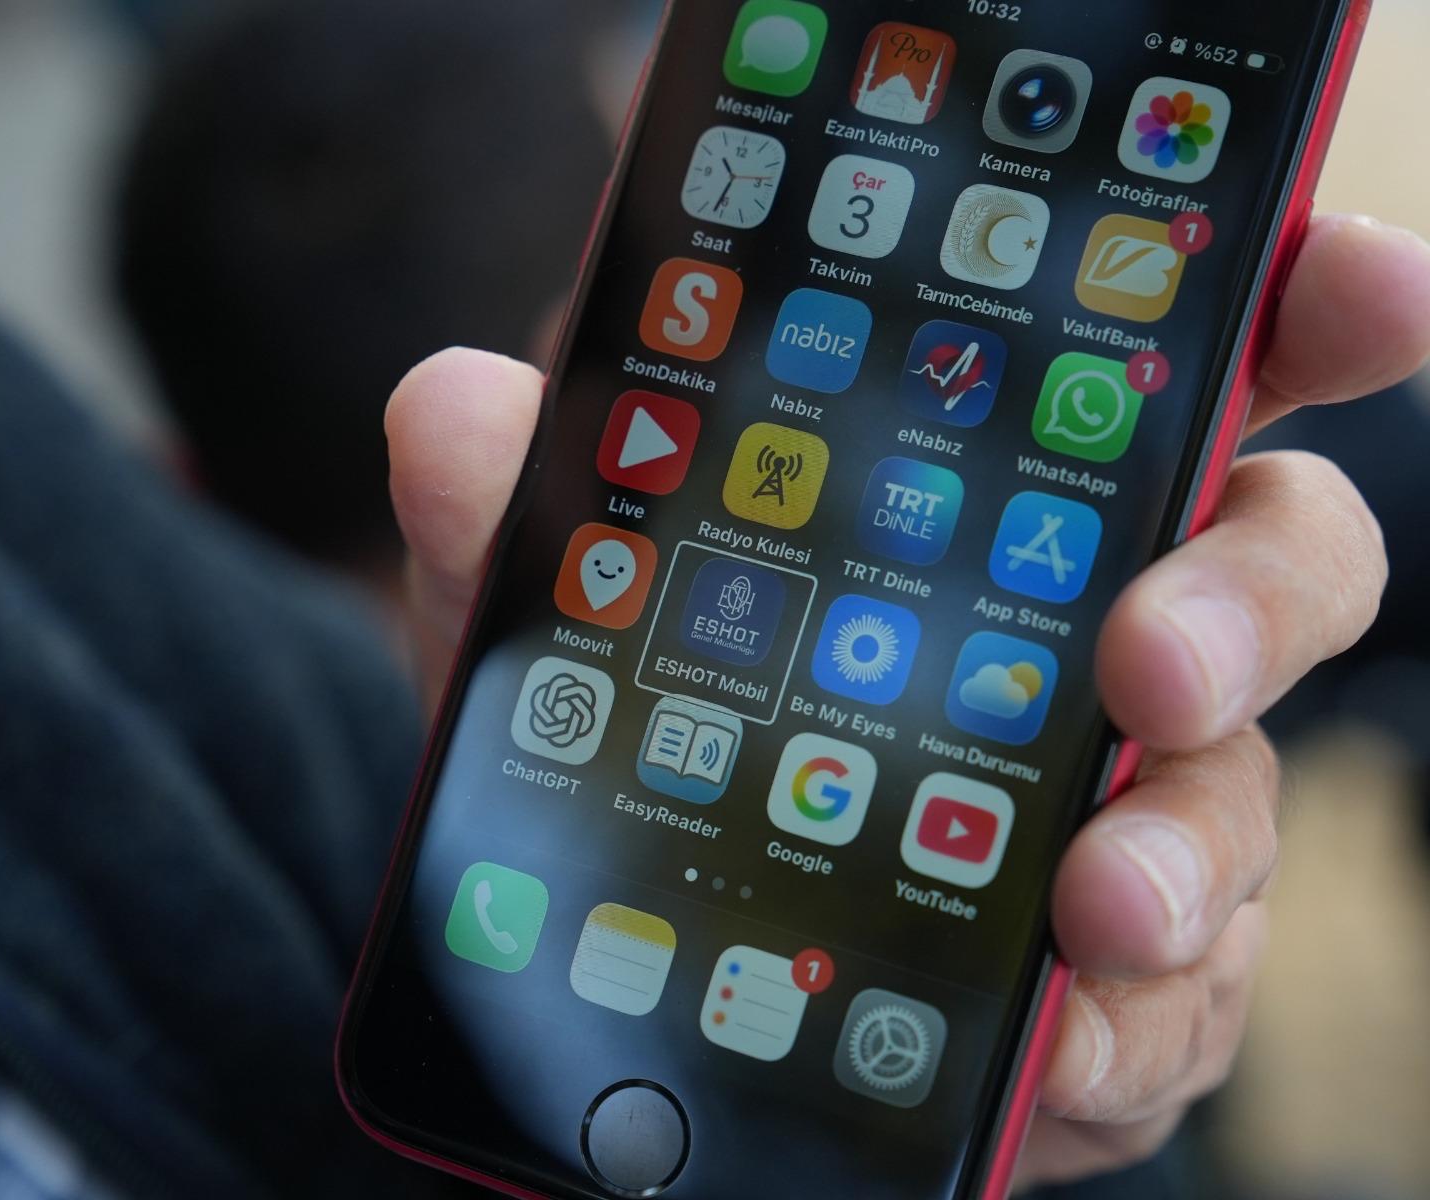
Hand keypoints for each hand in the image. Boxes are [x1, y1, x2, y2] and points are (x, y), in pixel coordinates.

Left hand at [383, 214, 1429, 1183]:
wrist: (625, 928)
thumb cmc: (633, 718)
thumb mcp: (560, 610)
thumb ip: (527, 512)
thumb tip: (452, 414)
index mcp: (1006, 506)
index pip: (1193, 377)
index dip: (1314, 311)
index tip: (1367, 290)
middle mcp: (1105, 639)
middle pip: (1269, 581)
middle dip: (1236, 612)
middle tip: (1148, 668)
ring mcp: (1131, 812)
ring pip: (1235, 813)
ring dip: (1181, 862)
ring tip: (1089, 914)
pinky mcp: (1112, 981)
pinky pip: (1170, 1004)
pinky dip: (1118, 1029)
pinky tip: (1048, 1051)